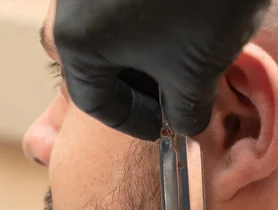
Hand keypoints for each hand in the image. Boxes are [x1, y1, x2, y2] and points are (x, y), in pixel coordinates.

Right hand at [54, 0, 270, 140]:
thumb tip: (186, 124)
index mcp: (78, 42)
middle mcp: (75, 9)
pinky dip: (157, 29)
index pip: (95, 103)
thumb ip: (186, 111)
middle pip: (106, 66)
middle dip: (148, 88)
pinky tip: (190, 29)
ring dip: (155, 58)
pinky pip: (130, 10)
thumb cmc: (201, 3)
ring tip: (193, 62)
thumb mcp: (195, 70)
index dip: (134, 123)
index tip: (164, 129)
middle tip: (182, 96)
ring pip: (120, 36)